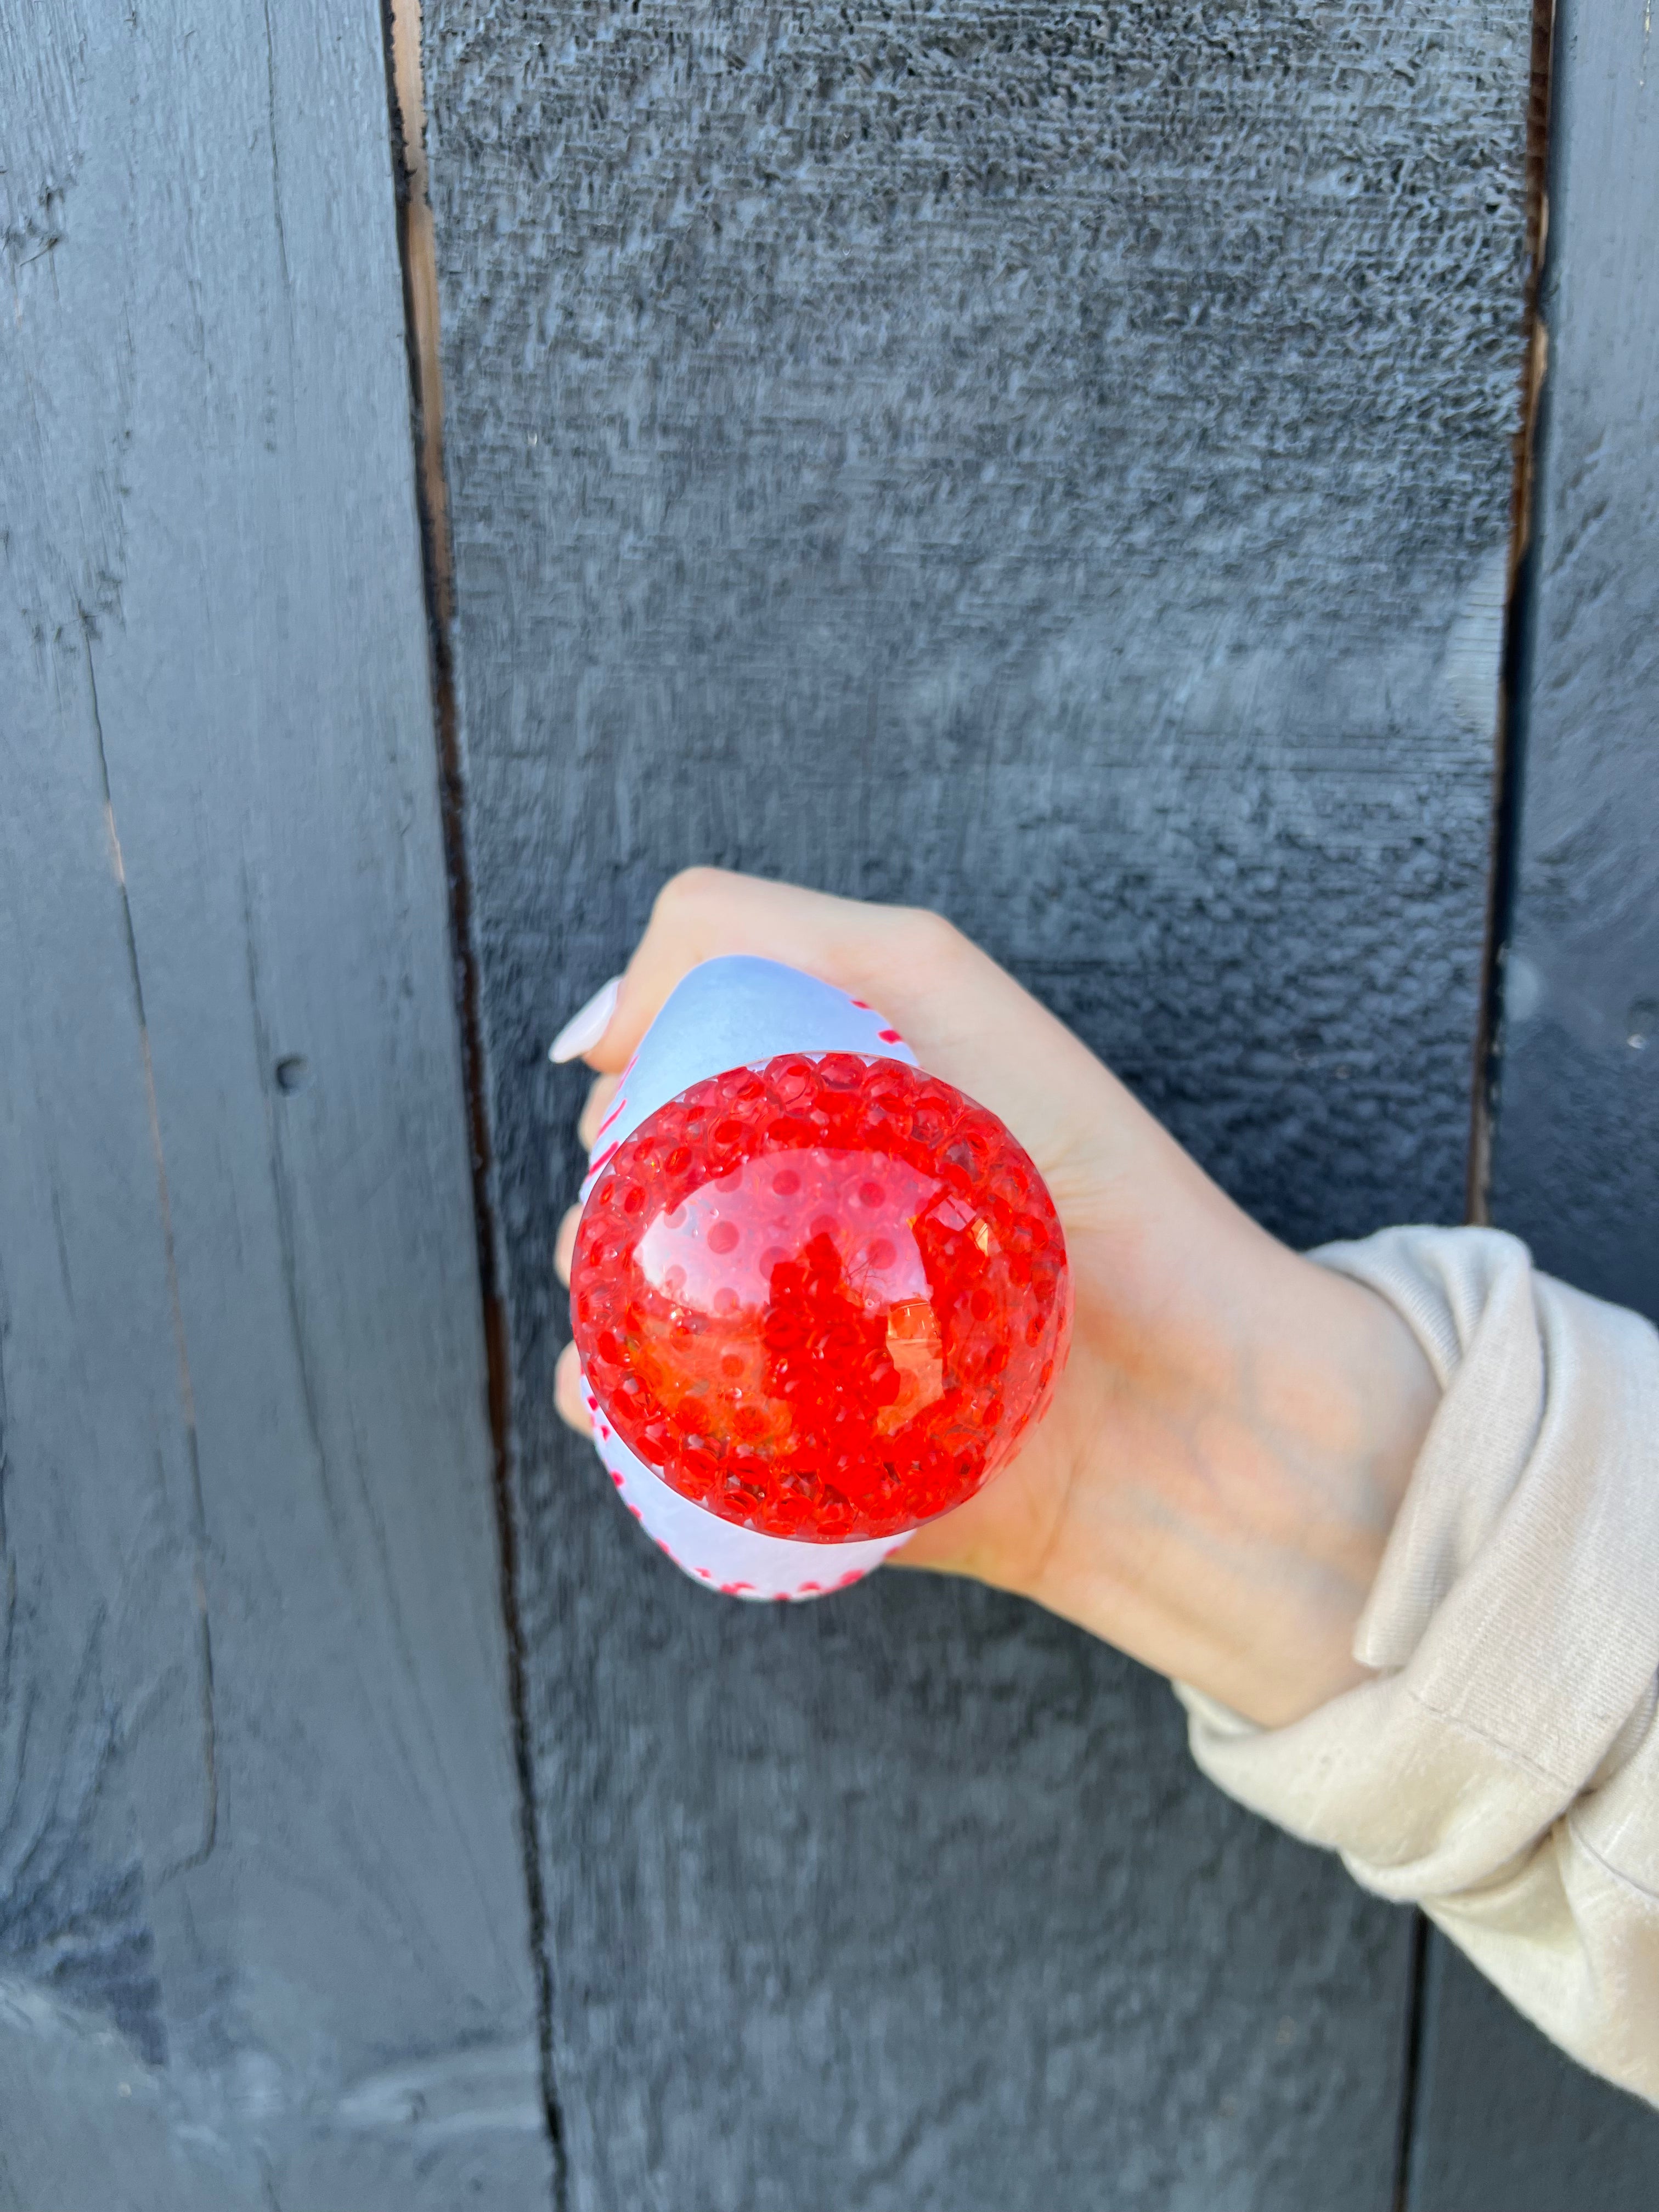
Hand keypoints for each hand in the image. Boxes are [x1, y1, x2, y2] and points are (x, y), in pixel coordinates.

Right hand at [552, 869, 1437, 1727]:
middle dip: (606, 1190)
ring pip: (614, 1306)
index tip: (656, 1090)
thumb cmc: (1091, 1176)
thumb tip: (587, 1029)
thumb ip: (760, 939)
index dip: (630, 1056)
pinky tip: (633, 1403)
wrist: (1193, 1409)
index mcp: (824, 1093)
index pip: (655, 1046)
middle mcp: (800, 1204)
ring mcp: (797, 1330)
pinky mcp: (793, 1450)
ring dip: (597, 1304)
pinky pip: (649, 1435)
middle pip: (620, 1178)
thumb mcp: (931, 985)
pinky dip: (618, 1414)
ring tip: (647, 1313)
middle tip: (663, 1213)